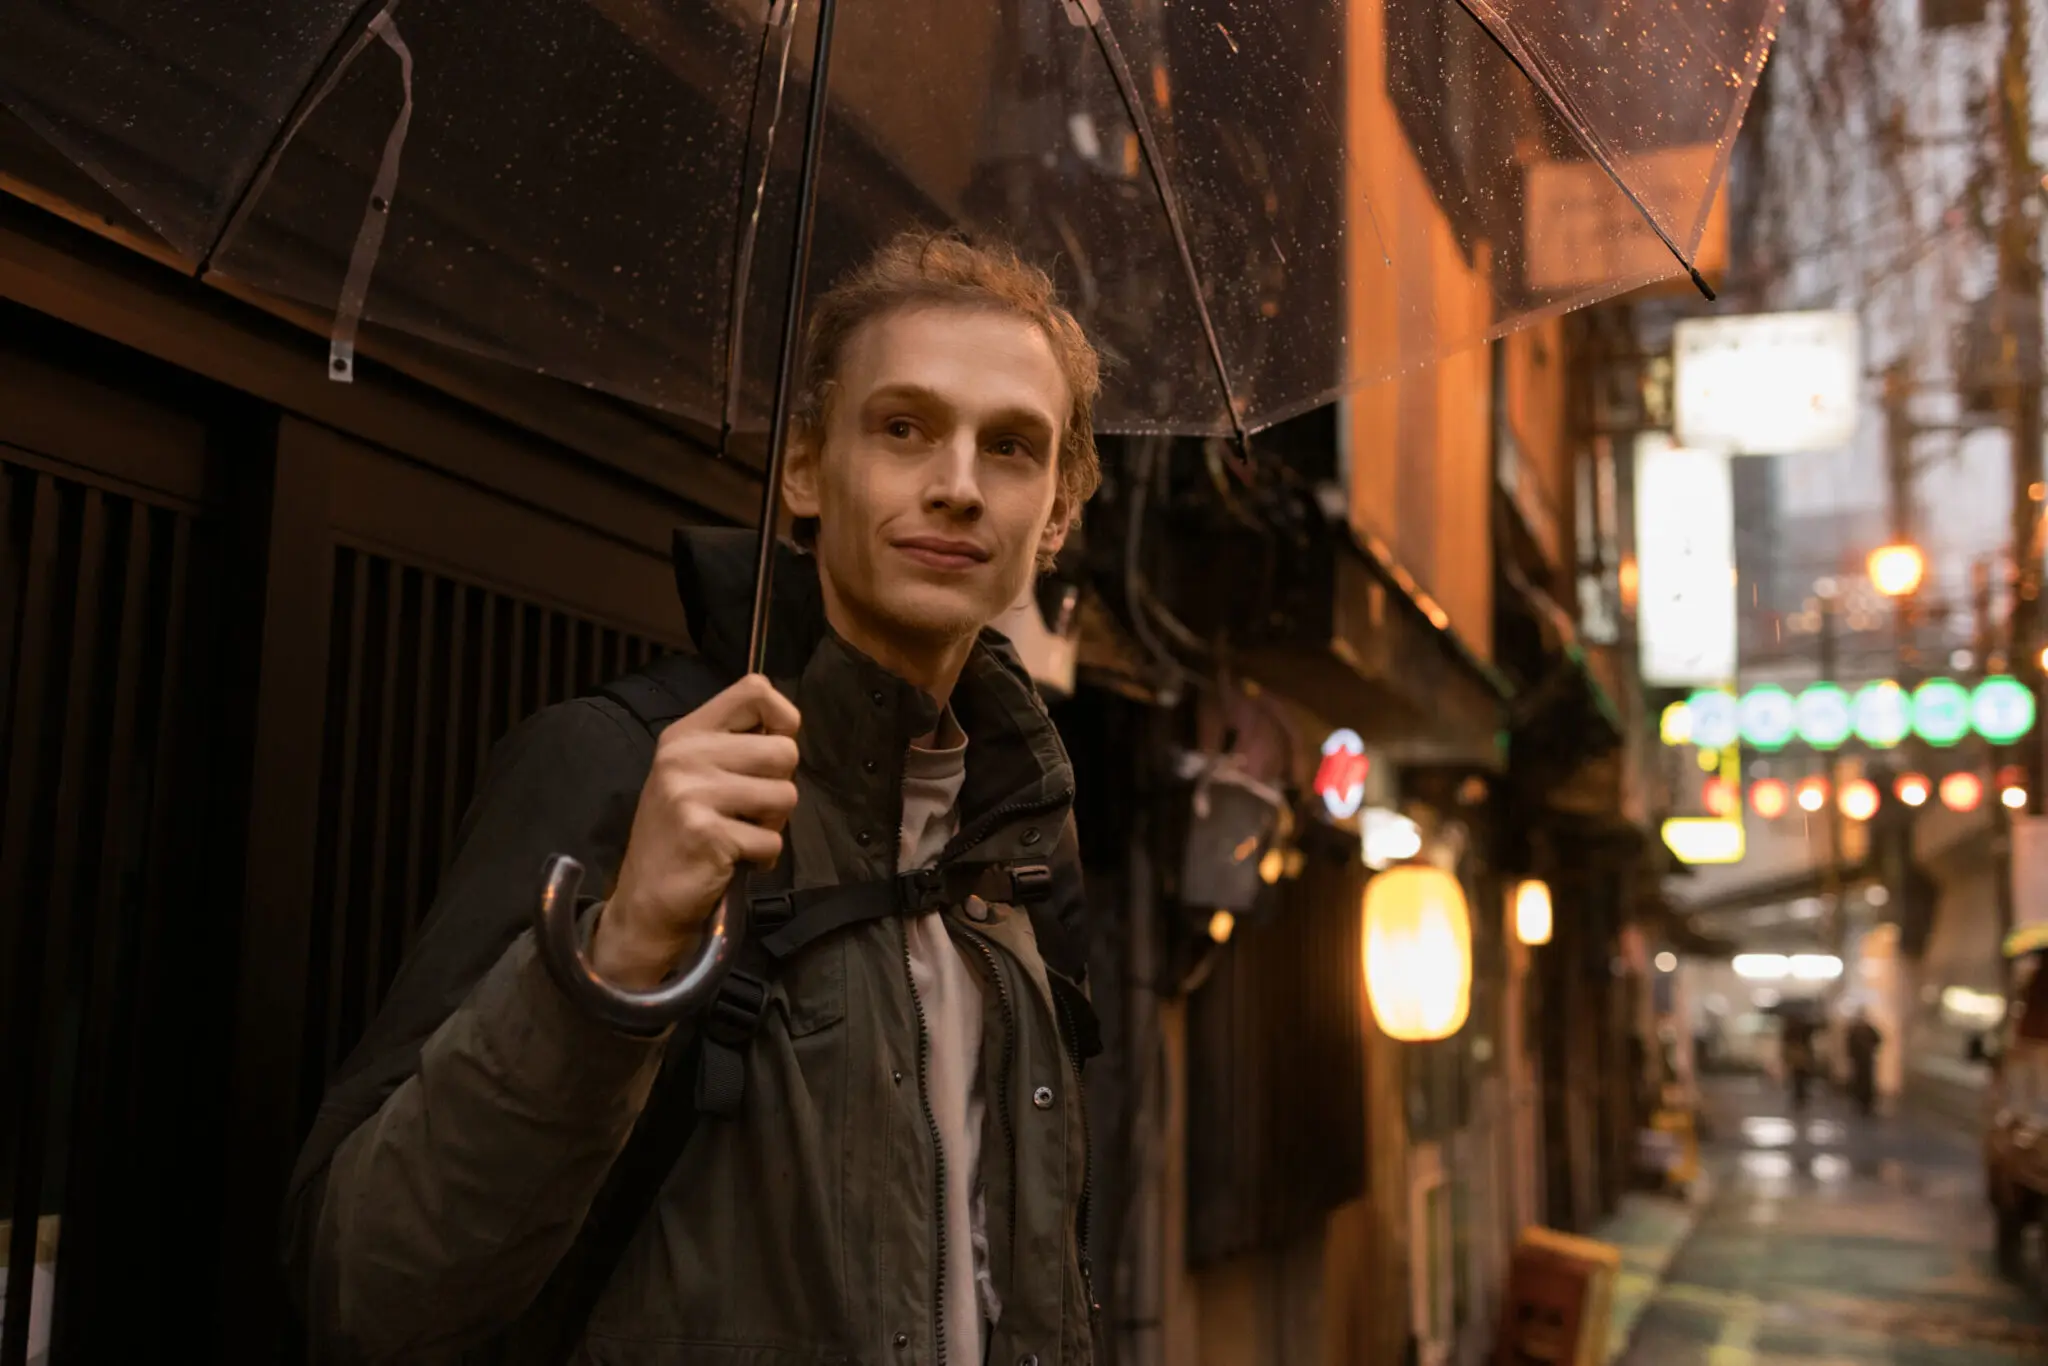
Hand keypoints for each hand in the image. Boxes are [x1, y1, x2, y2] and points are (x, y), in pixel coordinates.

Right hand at [591, 674, 800, 989]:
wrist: (646, 901)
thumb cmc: (682, 835)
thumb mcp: (695, 776)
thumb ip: (735, 747)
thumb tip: (788, 730)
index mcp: (685, 734)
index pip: (755, 689)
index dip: (783, 718)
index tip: (773, 746)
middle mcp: (685, 756)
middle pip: (784, 749)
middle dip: (779, 785)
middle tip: (748, 809)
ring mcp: (692, 794)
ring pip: (785, 795)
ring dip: (772, 824)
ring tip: (738, 834)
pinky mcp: (707, 833)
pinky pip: (772, 840)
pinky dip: (762, 857)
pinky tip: (731, 860)